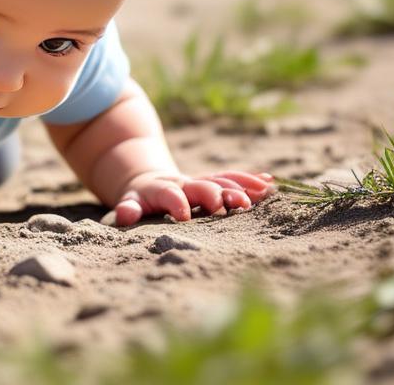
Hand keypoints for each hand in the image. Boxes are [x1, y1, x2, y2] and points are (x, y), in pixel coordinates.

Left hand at [112, 169, 274, 226]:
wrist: (148, 178)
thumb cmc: (139, 199)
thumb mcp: (129, 202)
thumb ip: (128, 208)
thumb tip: (124, 214)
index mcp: (162, 190)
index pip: (169, 194)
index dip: (176, 202)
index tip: (185, 216)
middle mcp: (185, 183)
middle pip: (201, 185)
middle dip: (216, 193)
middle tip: (233, 203)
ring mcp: (201, 182)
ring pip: (221, 181)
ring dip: (238, 188)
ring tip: (258, 195)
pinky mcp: (214, 183)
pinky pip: (233, 179)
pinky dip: (249, 181)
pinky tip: (269, 183)